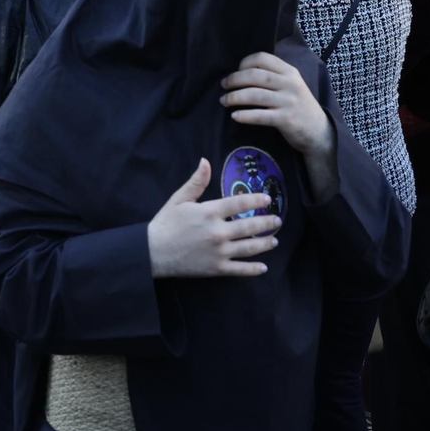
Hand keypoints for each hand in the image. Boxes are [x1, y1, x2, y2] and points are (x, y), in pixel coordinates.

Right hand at [147, 159, 280, 278]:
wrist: (152, 252)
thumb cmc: (165, 224)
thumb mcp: (179, 199)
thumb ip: (196, 182)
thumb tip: (205, 161)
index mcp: (210, 212)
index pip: (241, 203)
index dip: (257, 200)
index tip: (267, 199)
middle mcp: (218, 231)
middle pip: (251, 226)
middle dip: (268, 223)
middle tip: (277, 221)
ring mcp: (219, 251)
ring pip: (251, 248)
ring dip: (266, 243)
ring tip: (274, 241)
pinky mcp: (217, 268)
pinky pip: (240, 269)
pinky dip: (254, 269)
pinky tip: (263, 267)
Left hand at [221, 53, 333, 156]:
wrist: (318, 130)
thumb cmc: (297, 105)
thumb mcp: (291, 85)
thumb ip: (272, 76)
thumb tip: (240, 73)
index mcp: (289, 71)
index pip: (262, 58)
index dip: (244, 63)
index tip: (236, 72)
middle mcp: (290, 84)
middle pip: (255, 75)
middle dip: (235, 79)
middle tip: (223, 85)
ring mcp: (288, 101)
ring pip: (254, 95)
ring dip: (234, 97)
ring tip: (224, 101)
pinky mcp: (286, 119)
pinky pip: (260, 116)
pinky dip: (244, 115)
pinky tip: (234, 116)